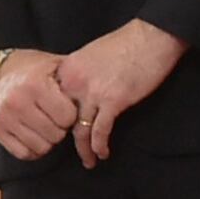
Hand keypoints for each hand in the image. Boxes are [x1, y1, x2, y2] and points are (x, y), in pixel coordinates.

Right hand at [0, 49, 74, 162]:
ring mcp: (5, 118)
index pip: (67, 118)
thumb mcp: (54, 65)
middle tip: (56, 120)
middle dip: (61, 129)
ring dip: (48, 140)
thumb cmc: (33, 69)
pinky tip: (35, 136)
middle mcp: (18, 102)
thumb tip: (96, 96)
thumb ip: (73, 80)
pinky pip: (23, 153)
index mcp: (35, 85)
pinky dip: (33, 149)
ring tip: (46, 127)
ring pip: (41, 147)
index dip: (71, 116)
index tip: (67, 110)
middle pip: (55, 135)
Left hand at [51, 18, 186, 165]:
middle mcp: (73, 82)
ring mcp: (92, 92)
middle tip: (68, 153)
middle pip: (60, 119)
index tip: (56, 133)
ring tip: (88, 161)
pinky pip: (100, 131)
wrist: (151, 37)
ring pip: (79, 131)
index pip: (48, 102)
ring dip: (84, 150)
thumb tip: (73, 95)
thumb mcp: (89, 56)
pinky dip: (99, 146)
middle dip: (63, 140)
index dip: (51, 121)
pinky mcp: (113, 101)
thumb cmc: (125, 44)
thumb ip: (77, 75)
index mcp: (66, 69)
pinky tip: (103, 153)